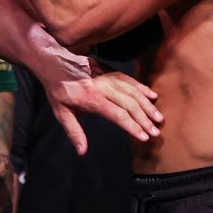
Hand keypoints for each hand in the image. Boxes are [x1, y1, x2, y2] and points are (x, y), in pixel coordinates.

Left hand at [41, 56, 160, 153]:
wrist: (54, 61)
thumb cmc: (58, 90)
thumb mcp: (60, 112)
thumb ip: (74, 132)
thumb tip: (82, 151)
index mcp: (91, 98)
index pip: (117, 114)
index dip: (132, 125)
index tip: (143, 137)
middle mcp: (103, 87)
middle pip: (129, 103)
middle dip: (144, 119)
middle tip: (156, 132)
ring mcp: (108, 77)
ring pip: (133, 91)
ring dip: (147, 105)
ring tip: (158, 118)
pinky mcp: (110, 70)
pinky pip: (130, 79)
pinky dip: (142, 87)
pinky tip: (153, 96)